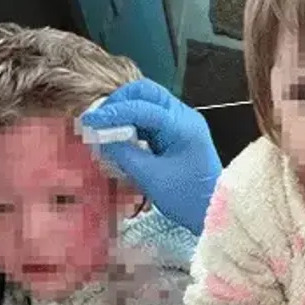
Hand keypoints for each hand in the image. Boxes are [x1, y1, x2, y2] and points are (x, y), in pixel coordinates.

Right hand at [80, 78, 222, 235]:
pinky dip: (132, 121)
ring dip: (125, 110)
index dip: (113, 112)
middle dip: (119, 102)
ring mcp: (182, 122)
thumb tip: (100, 137)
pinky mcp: (177, 131)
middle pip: (147, 92)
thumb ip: (124, 154)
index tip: (89, 121)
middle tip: (98, 120)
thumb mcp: (151, 178)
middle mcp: (184, 116)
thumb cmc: (186, 197)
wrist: (215, 212)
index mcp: (183, 125)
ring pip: (148, 101)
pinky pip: (151, 116)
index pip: (143, 107)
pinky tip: (118, 134)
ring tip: (104, 127)